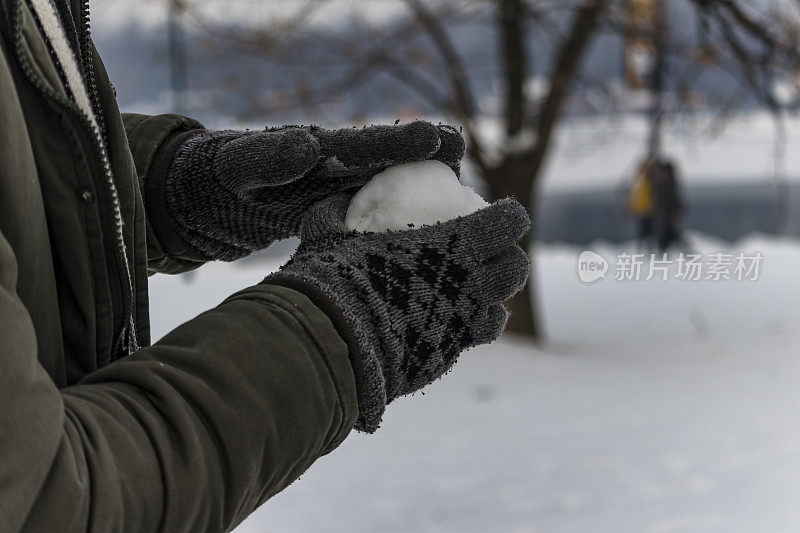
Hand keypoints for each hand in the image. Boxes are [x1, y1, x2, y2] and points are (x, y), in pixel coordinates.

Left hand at [165, 122, 464, 260]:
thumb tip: (306, 146)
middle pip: (397, 162)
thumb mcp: (239, 167)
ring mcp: (344, 191)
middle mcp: (340, 167)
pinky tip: (429, 249)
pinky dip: (406, 226)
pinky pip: (381, 218)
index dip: (404, 142)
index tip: (438, 140)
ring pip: (397, 191)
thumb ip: (268, 156)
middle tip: (468, 172)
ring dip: (428, 200)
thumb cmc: (224, 178)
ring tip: (465, 217)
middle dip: (433, 162)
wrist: (214, 200)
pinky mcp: (342, 216)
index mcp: (321, 150)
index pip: (369, 144)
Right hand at [266, 195, 530, 431]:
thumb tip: (335, 199)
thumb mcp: (331, 233)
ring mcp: (463, 323)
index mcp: (454, 245)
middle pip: (514, 268)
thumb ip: (337, 212)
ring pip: (499, 308)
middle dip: (508, 259)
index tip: (499, 215)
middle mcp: (471, 286)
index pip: (507, 223)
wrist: (333, 342)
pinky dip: (473, 327)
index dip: (509, 219)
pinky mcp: (448, 353)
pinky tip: (458, 324)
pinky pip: (476, 336)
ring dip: (493, 297)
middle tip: (490, 255)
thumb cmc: (334, 279)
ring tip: (476, 292)